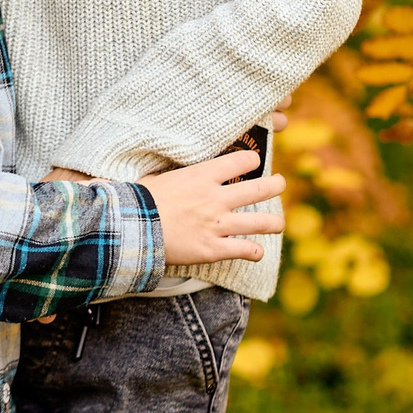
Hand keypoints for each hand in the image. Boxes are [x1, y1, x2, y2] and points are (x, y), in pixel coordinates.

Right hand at [138, 149, 282, 265]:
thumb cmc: (138, 200)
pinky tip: (257, 252)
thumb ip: (172, 172)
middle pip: (259, 189)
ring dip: (275, 222)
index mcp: (203, 175)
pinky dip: (255, 252)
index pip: (242, 160)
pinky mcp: (212, 249)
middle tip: (280, 183)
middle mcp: (216, 199)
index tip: (253, 161)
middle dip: (275, 185)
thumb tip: (168, 166)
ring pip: (260, 222)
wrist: (132, 228)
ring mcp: (217, 225)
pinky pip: (244, 250)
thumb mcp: (157, 175)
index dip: (251, 159)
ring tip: (279, 222)